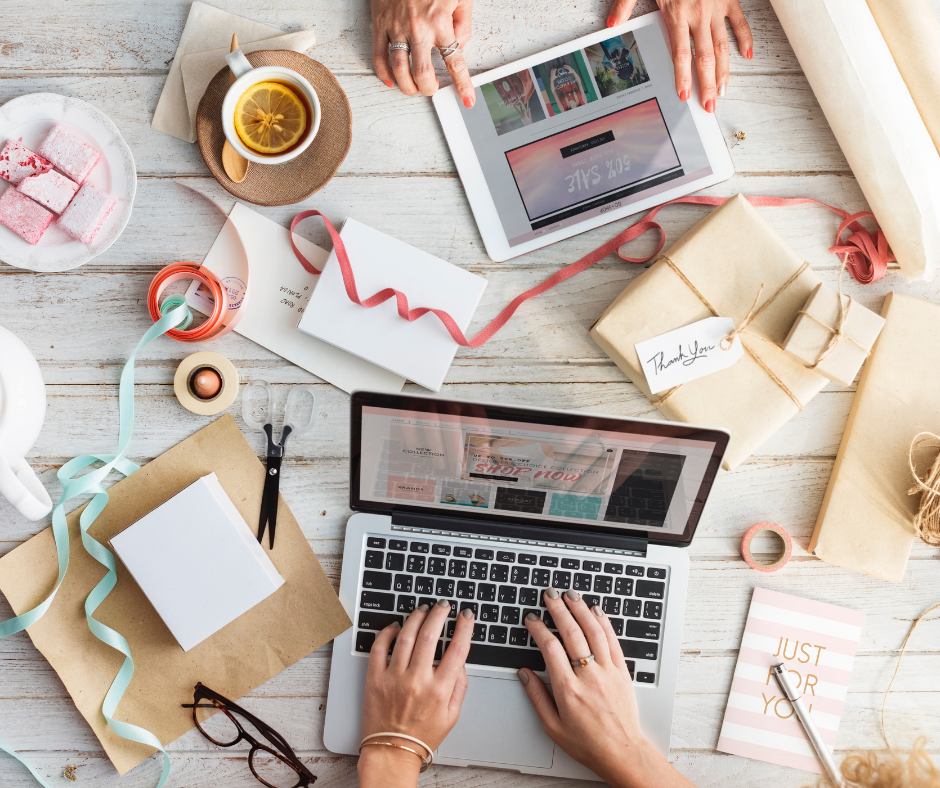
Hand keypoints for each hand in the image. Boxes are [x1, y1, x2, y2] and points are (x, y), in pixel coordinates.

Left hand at [358, 599, 473, 786]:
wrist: (392, 751)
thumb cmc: (421, 735)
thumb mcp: (452, 715)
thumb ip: (460, 687)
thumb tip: (461, 662)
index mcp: (439, 690)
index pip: (458, 650)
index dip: (464, 628)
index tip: (466, 615)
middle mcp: (417, 681)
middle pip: (431, 635)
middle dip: (439, 614)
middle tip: (443, 605)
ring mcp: (394, 678)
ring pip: (406, 636)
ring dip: (416, 618)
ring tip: (422, 609)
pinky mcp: (375, 678)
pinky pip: (379, 647)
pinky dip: (387, 632)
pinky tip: (395, 626)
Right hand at [371, 0, 475, 107]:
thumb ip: (463, 23)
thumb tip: (459, 45)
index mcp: (440, 22)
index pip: (454, 62)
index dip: (462, 85)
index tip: (467, 100)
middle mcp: (418, 29)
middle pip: (421, 74)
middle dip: (428, 89)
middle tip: (432, 90)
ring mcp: (396, 28)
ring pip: (399, 70)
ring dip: (407, 86)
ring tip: (413, 89)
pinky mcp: (379, 24)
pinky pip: (378, 56)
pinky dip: (384, 73)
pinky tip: (391, 80)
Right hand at [519, 589, 695, 787]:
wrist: (622, 752)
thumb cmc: (588, 743)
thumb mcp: (552, 726)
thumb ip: (536, 697)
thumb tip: (524, 673)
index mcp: (568, 689)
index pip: (550, 648)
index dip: (539, 629)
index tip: (532, 618)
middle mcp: (588, 676)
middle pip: (572, 633)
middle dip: (559, 609)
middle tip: (550, 594)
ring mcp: (608, 672)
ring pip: (594, 631)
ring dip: (581, 609)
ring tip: (571, 595)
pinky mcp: (622, 671)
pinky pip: (612, 640)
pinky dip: (604, 622)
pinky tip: (596, 611)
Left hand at [607, 0, 752, 112]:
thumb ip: (625, 4)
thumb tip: (611, 24)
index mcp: (678, 13)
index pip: (681, 54)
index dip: (684, 77)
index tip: (685, 95)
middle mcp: (699, 13)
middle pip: (705, 57)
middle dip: (707, 84)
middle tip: (710, 104)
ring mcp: (717, 6)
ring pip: (723, 45)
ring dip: (724, 70)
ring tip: (723, 90)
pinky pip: (739, 22)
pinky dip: (744, 38)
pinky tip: (746, 56)